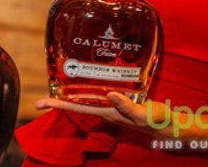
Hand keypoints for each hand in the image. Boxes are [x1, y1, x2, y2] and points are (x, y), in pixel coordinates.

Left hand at [35, 92, 170, 135]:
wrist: (167, 125)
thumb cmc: (156, 121)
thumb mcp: (143, 114)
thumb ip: (127, 107)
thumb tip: (109, 95)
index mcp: (108, 112)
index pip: (78, 107)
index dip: (59, 104)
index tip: (41, 103)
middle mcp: (105, 109)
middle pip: (77, 103)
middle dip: (59, 100)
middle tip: (40, 98)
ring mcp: (111, 105)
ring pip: (86, 98)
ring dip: (72, 93)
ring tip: (59, 84)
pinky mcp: (119, 101)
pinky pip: (99, 93)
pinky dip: (90, 88)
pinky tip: (88, 81)